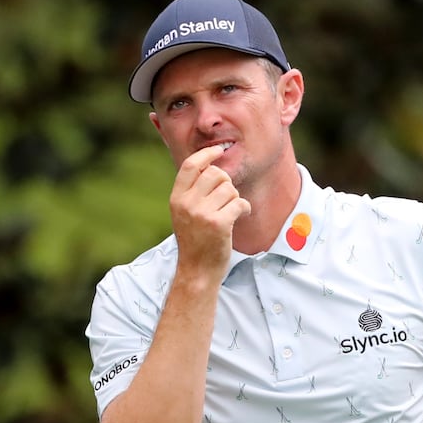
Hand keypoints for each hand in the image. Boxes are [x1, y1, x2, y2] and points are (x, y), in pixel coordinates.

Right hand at [171, 145, 250, 276]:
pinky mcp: (219, 224)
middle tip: (227, 198)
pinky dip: (245, 208)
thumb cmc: (195, 241)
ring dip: (235, 199)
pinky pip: (240, 203)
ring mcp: (202, 214)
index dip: (206, 155)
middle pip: (215, 174)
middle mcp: (187, 204)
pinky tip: (242, 215)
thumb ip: (192, 192)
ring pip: (230, 189)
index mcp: (176, 198)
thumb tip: (211, 165)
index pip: (190, 166)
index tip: (218, 150)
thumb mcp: (184, 214)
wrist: (197, 271)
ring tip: (231, 212)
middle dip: (226, 183)